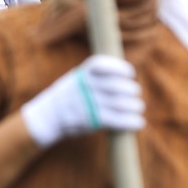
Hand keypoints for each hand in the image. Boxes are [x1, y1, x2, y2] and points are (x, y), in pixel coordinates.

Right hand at [20, 55, 144, 149]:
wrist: (48, 116)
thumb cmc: (68, 96)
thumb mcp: (76, 79)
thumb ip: (96, 75)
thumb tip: (124, 73)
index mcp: (81, 74)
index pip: (102, 65)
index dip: (119, 67)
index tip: (130, 73)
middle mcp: (85, 87)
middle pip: (116, 85)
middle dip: (131, 89)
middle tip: (135, 92)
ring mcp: (88, 104)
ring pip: (120, 103)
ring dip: (134, 106)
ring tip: (138, 107)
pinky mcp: (92, 121)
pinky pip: (117, 120)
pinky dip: (131, 121)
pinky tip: (139, 123)